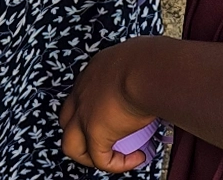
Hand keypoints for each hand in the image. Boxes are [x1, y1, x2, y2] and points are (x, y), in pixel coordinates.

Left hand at [60, 41, 155, 173]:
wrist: (146, 69)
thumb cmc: (150, 59)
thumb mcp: (138, 59)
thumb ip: (140, 71)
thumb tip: (155, 82)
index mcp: (93, 71)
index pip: (83, 94)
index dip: (95, 110)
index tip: (118, 116)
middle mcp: (83, 91)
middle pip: (67, 119)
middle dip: (82, 134)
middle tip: (108, 139)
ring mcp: (84, 113)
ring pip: (71, 144)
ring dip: (90, 155)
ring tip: (114, 156)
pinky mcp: (95, 132)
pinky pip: (100, 160)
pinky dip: (117, 164)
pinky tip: (135, 158)